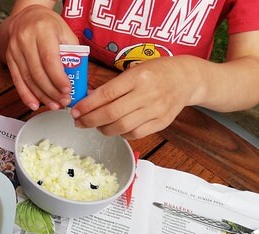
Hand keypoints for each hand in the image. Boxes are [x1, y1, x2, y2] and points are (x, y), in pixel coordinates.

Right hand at [0, 4, 77, 109]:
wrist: (25, 17)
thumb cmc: (48, 24)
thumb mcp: (65, 31)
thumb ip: (71, 52)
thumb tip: (77, 78)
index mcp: (42, 30)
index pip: (49, 59)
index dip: (58, 78)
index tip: (67, 90)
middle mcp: (25, 39)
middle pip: (38, 72)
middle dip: (52, 91)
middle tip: (63, 101)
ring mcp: (15, 50)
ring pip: (28, 79)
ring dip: (41, 95)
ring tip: (54, 104)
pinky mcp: (9, 59)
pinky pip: (17, 80)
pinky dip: (26, 95)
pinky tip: (35, 104)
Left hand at [71, 56, 200, 138]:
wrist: (187, 78)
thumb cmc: (155, 72)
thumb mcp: (134, 70)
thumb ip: (112, 85)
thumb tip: (86, 99)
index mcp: (138, 77)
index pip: (107, 93)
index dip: (88, 105)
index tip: (75, 111)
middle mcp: (148, 94)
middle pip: (112, 114)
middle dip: (90, 120)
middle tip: (79, 122)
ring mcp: (156, 110)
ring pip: (122, 127)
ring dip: (103, 129)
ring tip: (96, 125)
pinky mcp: (162, 122)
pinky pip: (135, 134)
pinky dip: (121, 134)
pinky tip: (115, 127)